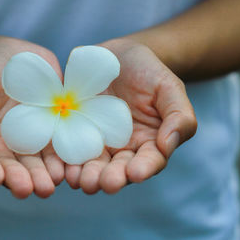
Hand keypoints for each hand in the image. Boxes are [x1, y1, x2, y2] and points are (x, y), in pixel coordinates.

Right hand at [0, 37, 63, 197]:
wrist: (11, 55)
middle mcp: (4, 149)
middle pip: (9, 169)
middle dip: (18, 179)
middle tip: (27, 189)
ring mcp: (31, 142)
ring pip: (36, 164)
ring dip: (43, 176)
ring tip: (49, 183)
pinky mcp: (52, 132)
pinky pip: (59, 147)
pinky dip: (64, 159)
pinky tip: (69, 167)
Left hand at [65, 38, 196, 193]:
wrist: (119, 56)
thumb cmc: (150, 72)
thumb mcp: (169, 88)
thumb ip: (179, 116)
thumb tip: (167, 146)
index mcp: (149, 143)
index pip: (150, 161)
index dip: (143, 169)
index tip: (135, 173)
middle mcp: (122, 149)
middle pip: (117, 170)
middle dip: (110, 178)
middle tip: (103, 183)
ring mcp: (97, 142)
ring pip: (92, 165)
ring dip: (86, 175)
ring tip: (79, 179)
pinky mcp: (75, 131)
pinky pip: (69, 147)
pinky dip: (64, 159)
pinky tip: (60, 166)